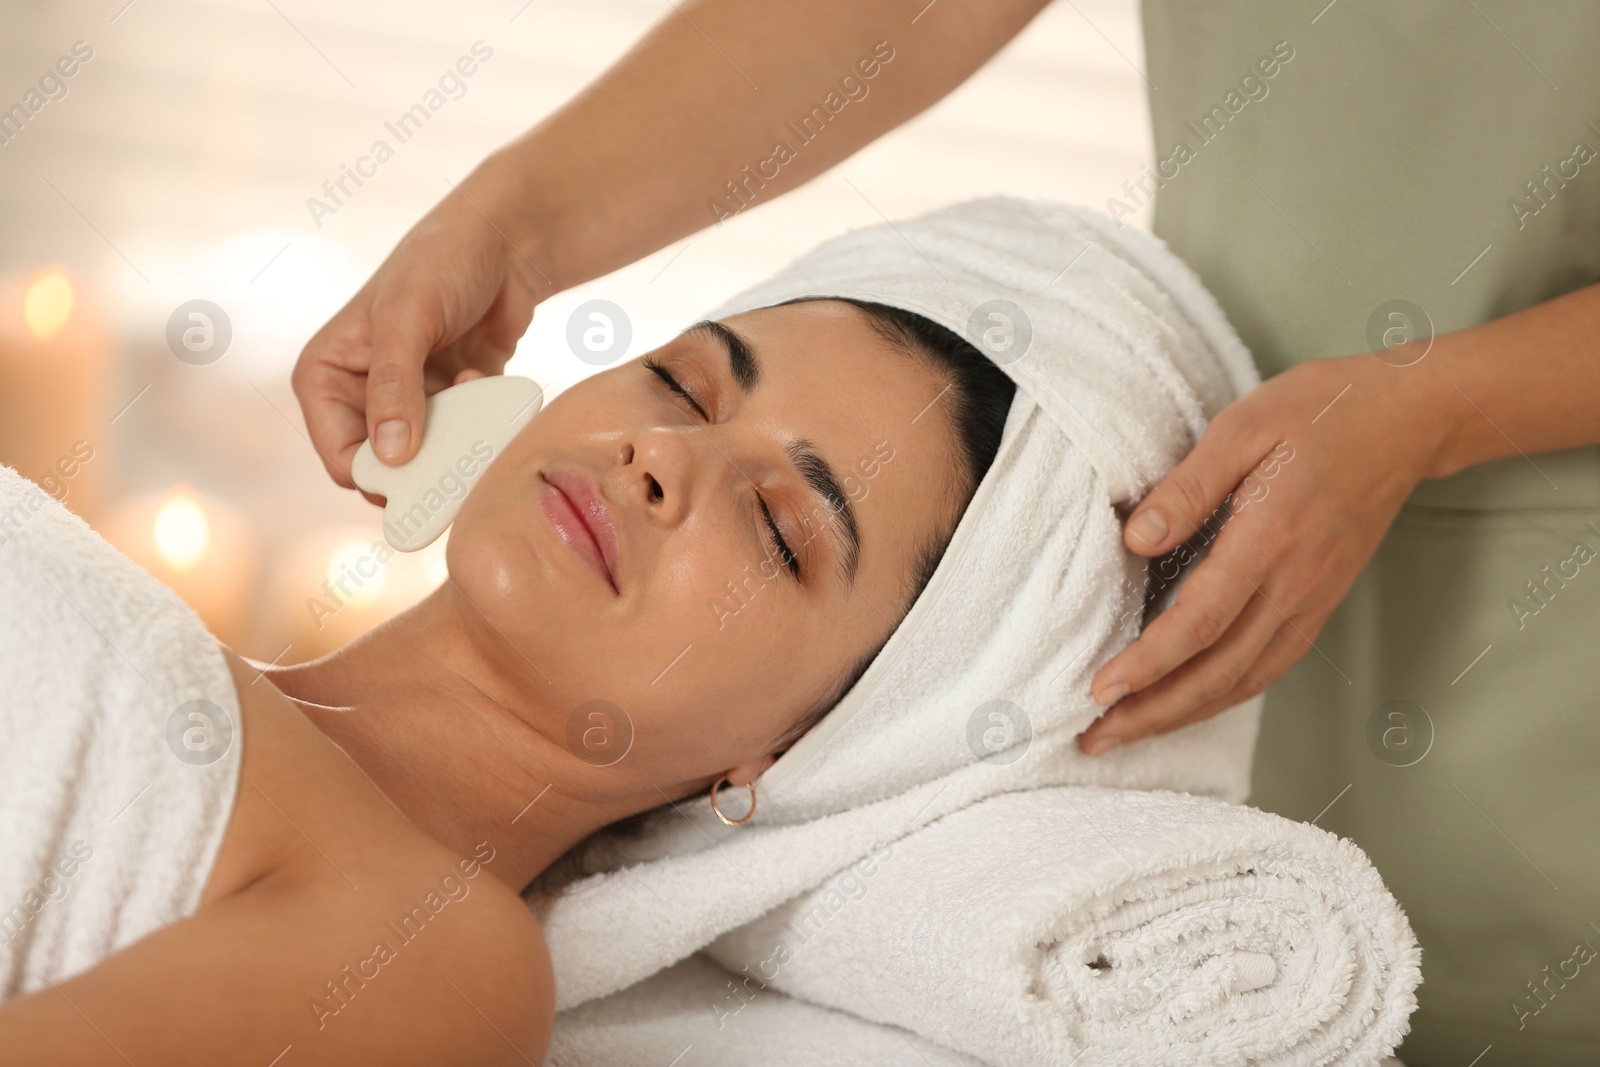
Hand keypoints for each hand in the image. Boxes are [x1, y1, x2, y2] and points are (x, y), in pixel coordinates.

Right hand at [291, 161, 549, 500]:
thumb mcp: (408, 319)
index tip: (428, 476)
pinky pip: (460, 440)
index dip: (380, 478)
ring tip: (469, 388)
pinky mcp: (448, 402)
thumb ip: (395, 387)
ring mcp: (406, 402)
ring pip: (428, 459)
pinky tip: (481, 376)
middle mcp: (358, 395)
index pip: (342, 458)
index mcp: (325, 377)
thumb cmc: (443, 263)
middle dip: (425, 463)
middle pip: (386, 468)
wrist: (504, 242)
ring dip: (456, 438)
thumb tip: (389, 457)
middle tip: (459, 443)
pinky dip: (476, 423)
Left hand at [1078, 352, 1450, 754]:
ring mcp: (1312, 599)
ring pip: (1243, 680)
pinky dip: (1222, 697)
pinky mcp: (1319, 603)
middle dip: (1152, 713)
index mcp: (1270, 538)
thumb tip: (1135, 539)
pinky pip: (1267, 666)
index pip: (1199, 621)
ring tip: (1127, 734)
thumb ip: (1187, 488)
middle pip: (1218, 672)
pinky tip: (1187, 705)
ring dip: (1182, 716)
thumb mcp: (1242, 426)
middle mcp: (1295, 584)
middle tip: (1094, 739)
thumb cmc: (1321, 411)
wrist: (1409, 419)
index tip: (1099, 690)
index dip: (1148, 664)